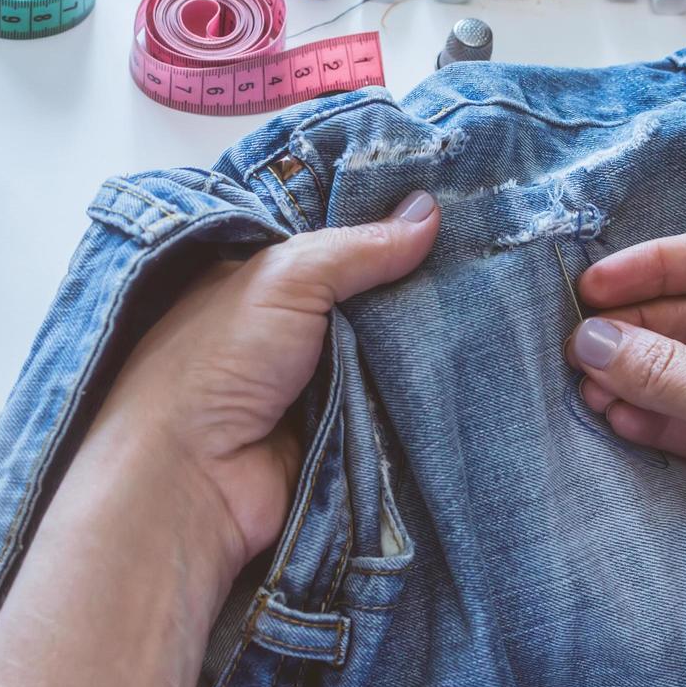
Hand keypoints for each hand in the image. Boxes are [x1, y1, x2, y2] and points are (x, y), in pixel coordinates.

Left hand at [0, 191, 439, 686]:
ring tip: (491, 300)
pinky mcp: (340, 432)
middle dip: (415, 283)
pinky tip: (471, 365)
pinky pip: (394, 404)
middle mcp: (286, 327)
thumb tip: (429, 210)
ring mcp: (313, 382)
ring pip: (387, 350)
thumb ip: (357, 247)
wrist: (194, 480)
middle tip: (484, 253)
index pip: (332, 242)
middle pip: (367, 296)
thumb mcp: (285, 279)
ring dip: (425, 340)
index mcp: (258, 278)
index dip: (382, 226)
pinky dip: (421, 391)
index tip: (446, 206)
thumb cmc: (217, 364)